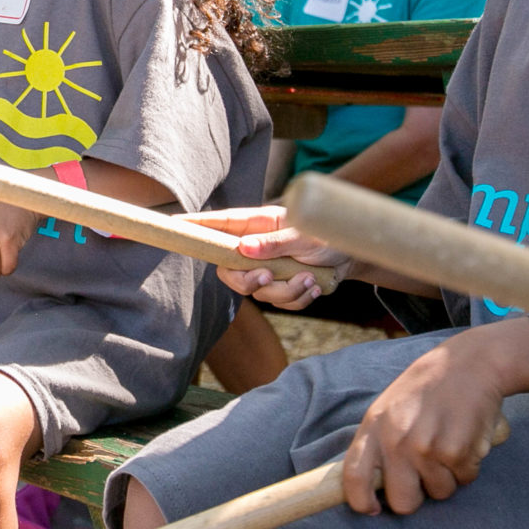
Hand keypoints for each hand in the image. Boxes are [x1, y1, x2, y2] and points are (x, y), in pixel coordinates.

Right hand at [186, 205, 346, 309]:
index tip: (176, 226)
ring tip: (310, 278)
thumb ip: (273, 243)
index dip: (196, 225)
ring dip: (286, 290)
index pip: (219, 224)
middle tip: (267, 277)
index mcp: (257, 225)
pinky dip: (298, 298)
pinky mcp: (282, 287)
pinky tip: (314, 285)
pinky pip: (280, 303)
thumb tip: (243, 249)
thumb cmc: (327, 234)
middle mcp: (257, 247)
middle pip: (229, 271)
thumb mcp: (303, 235)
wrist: (352, 256)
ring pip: (258, 292)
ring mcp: (268, 268)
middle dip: (247, 282)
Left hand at [343, 326, 516, 515]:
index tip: (374, 509)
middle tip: (424, 477)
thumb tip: (371, 486)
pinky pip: (464, 479)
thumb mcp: (389, 407)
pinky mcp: (457, 451)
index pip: (354, 477)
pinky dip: (468, 466)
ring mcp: (427, 447)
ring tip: (448, 445)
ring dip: (447, 477)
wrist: (469, 363)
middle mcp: (396, 440)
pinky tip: (465, 439)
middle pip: (403, 502)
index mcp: (374, 427)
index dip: (362, 502)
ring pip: (439, 493)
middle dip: (416, 498)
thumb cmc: (427, 389)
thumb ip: (378, 442)